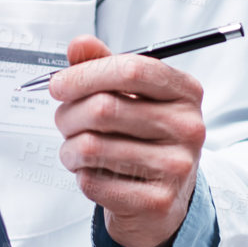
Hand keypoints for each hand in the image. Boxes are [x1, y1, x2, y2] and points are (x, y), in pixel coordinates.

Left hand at [49, 35, 205, 246]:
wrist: (164, 200)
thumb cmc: (143, 139)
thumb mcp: (132, 96)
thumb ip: (104, 66)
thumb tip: (80, 44)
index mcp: (185, 92)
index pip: (131, 70)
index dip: (86, 74)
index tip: (59, 85)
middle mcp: (188, 127)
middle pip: (104, 108)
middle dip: (68, 114)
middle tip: (63, 121)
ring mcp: (176, 167)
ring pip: (91, 147)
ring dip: (69, 149)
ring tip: (75, 150)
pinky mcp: (157, 202)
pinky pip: (93, 181)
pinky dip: (81, 176)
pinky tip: (93, 173)